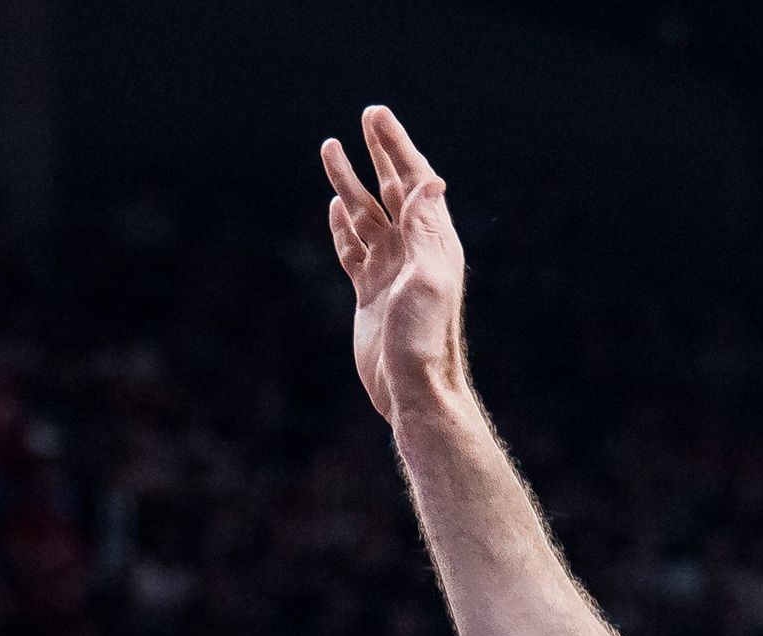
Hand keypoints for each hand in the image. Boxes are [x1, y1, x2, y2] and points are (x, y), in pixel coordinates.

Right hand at [319, 105, 469, 428]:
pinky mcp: (371, 293)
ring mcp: (391, 271)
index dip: (395, 146)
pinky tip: (335, 208)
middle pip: (392, 188)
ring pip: (367, 215)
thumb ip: (425, 230)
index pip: (413, 180)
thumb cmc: (425, 341)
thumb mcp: (427, 280)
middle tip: (365, 116)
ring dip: (350, 183)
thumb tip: (429, 180)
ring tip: (330, 150)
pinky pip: (355, 249)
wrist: (414, 391)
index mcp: (432, 241)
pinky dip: (343, 226)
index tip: (376, 116)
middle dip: (377, 152)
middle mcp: (414, 250)